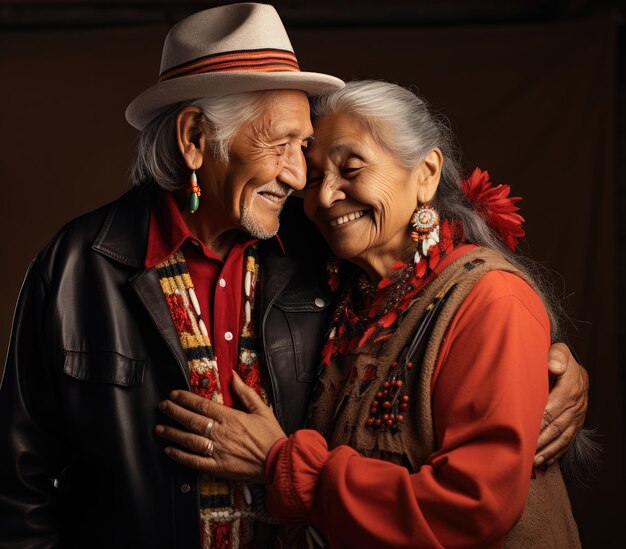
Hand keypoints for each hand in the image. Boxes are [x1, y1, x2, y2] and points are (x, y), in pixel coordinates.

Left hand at [155, 372, 285, 482]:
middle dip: (174, 412)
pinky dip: (180, 456)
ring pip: (189, 440)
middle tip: (162, 406)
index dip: (185, 399)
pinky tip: (170, 450)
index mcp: (231, 417)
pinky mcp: (217, 468)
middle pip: (192, 420)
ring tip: (160, 427)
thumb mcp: (262, 409)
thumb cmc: (271, 436)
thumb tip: (233, 375)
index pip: (202, 405)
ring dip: (172, 433)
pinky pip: (194, 461)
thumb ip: (245, 392)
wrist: (279, 463)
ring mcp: (218, 451)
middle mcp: (221, 433)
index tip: (174, 394)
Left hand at [535, 342, 588, 466]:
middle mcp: (576, 405)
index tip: (526, 429)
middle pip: (557, 426)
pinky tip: (545, 462)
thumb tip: (554, 366)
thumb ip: (556, 357)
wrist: (575, 370)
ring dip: (548, 450)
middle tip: (525, 451)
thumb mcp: (559, 351)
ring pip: (563, 437)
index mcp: (570, 388)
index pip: (553, 407)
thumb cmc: (560, 359)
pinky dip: (556, 453)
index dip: (540, 419)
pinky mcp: (576, 424)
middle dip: (541, 440)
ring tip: (533, 461)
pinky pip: (567, 441)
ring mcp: (577, 417)